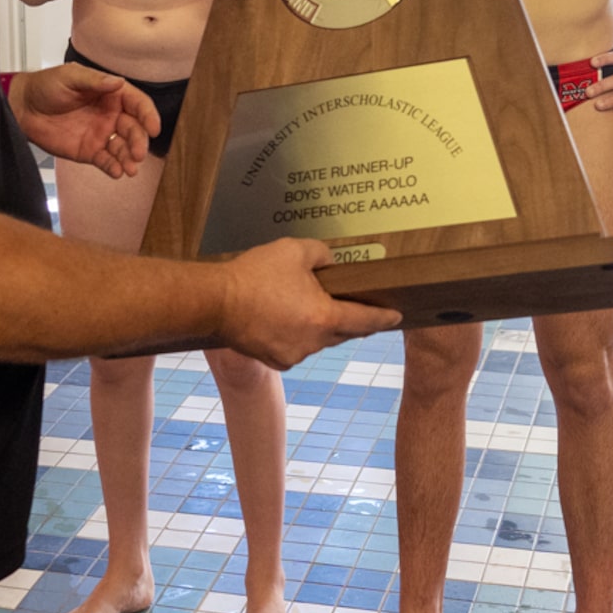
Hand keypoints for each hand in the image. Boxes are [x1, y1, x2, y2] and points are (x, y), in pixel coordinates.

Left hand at [11, 62, 155, 177]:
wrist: (23, 107)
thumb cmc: (47, 86)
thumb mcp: (70, 77)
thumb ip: (94, 81)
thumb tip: (118, 82)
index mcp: (111, 94)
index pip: (138, 104)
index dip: (148, 115)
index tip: (154, 127)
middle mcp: (111, 115)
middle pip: (134, 129)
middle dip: (139, 141)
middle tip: (139, 153)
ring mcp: (102, 134)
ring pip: (123, 148)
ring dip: (130, 158)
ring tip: (131, 168)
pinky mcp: (90, 151)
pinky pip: (106, 161)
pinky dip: (114, 167)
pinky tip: (117, 172)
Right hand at [213, 239, 397, 369]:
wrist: (216, 302)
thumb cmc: (255, 275)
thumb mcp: (294, 251)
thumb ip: (322, 255)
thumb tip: (331, 264)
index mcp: (325, 317)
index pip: (365, 320)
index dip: (384, 317)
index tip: (397, 316)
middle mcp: (314, 341)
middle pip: (344, 332)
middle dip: (351, 320)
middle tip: (356, 307)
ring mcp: (295, 354)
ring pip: (319, 340)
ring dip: (319, 325)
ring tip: (305, 304)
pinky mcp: (277, 360)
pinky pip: (297, 347)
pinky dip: (297, 334)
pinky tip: (284, 318)